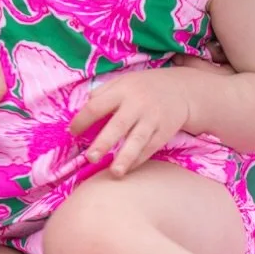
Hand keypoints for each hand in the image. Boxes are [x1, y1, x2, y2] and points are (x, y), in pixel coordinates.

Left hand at [70, 68, 204, 176]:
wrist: (181, 89)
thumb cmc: (144, 87)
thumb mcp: (123, 81)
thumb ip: (103, 92)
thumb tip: (82, 109)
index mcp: (122, 90)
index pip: (97, 105)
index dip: (83, 120)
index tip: (73, 132)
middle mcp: (137, 104)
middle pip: (118, 125)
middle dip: (104, 142)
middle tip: (90, 158)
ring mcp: (152, 119)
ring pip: (138, 140)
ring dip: (126, 157)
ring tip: (115, 172)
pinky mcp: (164, 131)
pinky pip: (150, 148)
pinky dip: (139, 159)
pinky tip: (128, 169)